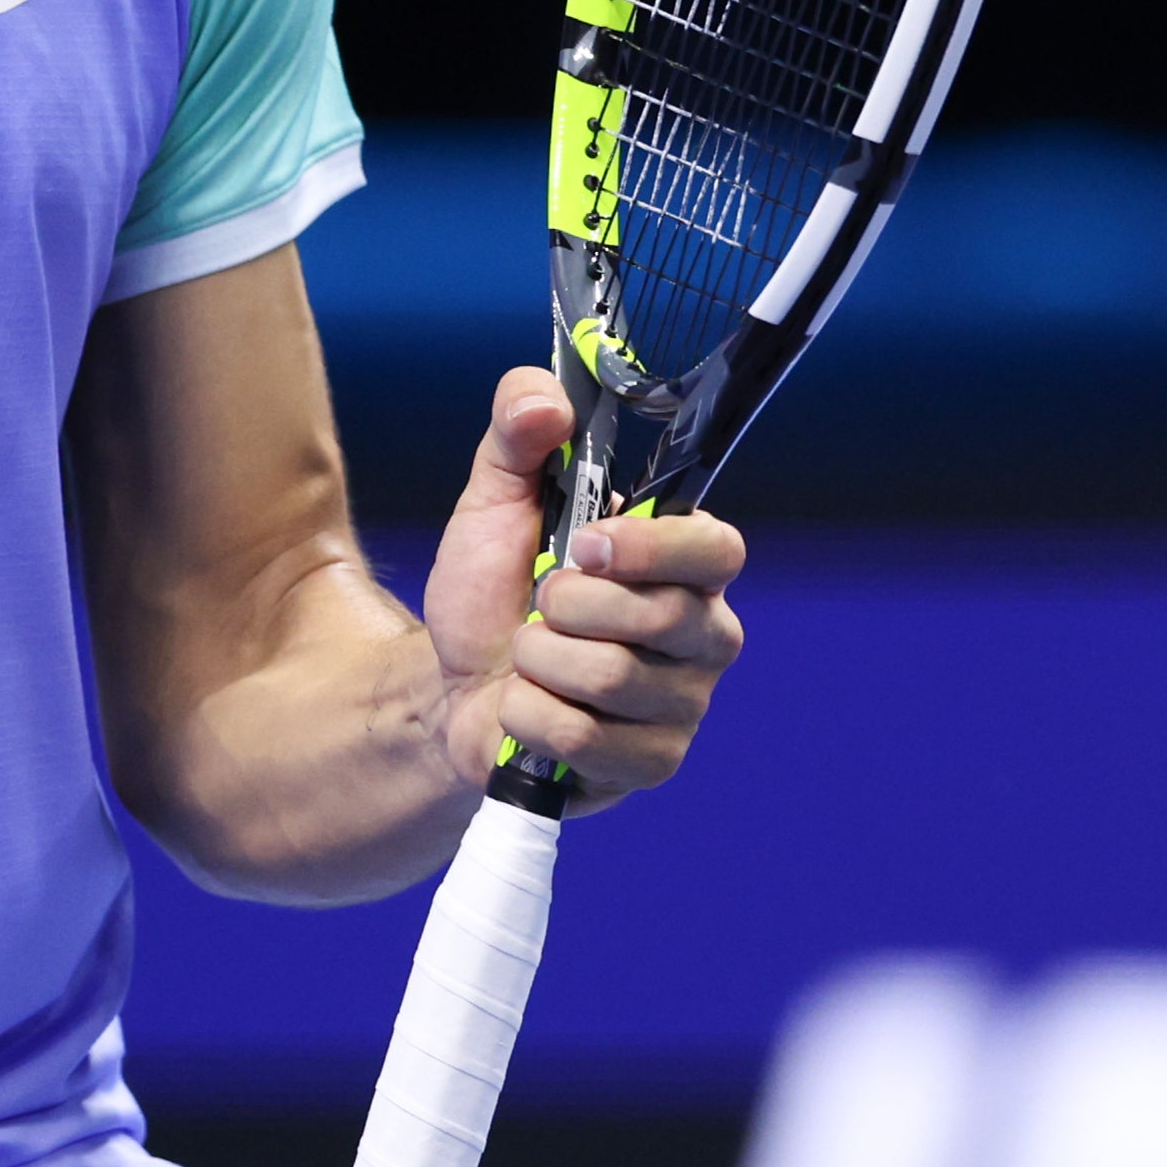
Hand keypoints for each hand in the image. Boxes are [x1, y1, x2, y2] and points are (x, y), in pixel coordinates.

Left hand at [419, 366, 745, 813]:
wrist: (449, 683)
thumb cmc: (492, 589)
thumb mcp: (492, 500)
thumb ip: (517, 433)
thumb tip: (547, 400)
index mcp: (685, 564)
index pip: (717, 550)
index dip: (654, 549)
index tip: (585, 544)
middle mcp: (703, 635)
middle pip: (659, 619)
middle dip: (568, 607)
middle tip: (539, 605)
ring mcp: (683, 707)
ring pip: (614, 679)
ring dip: (539, 661)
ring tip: (526, 656)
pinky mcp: (650, 765)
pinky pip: (584, 738)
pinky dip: (528, 716)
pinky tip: (525, 707)